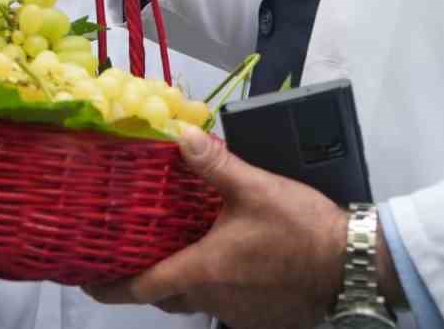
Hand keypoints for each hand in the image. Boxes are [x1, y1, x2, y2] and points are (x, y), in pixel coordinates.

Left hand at [85, 126, 346, 327]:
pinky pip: (228, 306)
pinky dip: (219, 288)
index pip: (142, 287)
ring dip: (187, 282)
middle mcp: (215, 299)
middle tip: (134, 257)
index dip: (110, 287)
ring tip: (181, 252)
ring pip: (198, 302)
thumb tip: (179, 134)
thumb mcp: (254, 187)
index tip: (88, 283)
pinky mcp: (264, 318)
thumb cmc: (302, 229)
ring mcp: (240, 314)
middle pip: (167, 298)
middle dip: (148, 281)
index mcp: (203, 270)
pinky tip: (230, 263)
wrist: (356, 267)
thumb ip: (213, 163)